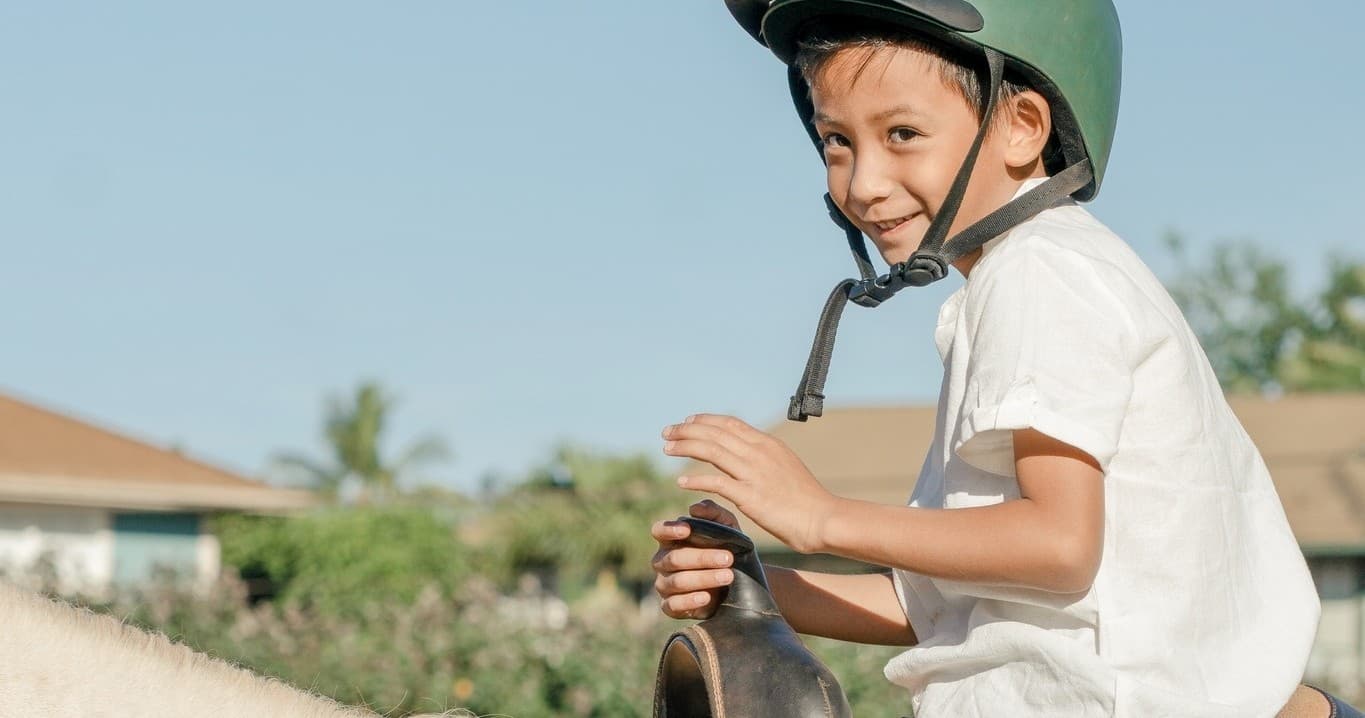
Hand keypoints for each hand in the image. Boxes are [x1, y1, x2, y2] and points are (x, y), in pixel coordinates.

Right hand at [651, 500, 740, 618]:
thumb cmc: (728, 550)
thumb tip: (695, 508)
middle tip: (728, 558)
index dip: (669, 530)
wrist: (738, 585)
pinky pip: (673, 605)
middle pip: (674, 558)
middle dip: (703, 558)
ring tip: (727, 576)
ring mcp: (664, 584)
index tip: (687, 530)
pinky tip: (706, 597)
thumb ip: (715, 514)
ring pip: (677, 581)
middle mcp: (662, 561)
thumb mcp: (728, 529)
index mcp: (671, 539)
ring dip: (704, 578)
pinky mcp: (670, 606)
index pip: (659, 530)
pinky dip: (690, 600)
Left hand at [662, 414, 835, 553]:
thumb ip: (765, 459)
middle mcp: (759, 452)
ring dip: (685, 446)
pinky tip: (680, 481)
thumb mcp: (785, 467)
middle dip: (687, 429)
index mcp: (767, 444)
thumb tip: (748, 457)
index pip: (729, 423)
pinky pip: (716, 482)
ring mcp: (754, 473)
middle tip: (667, 432)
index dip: (705, 420)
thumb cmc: (807, 500)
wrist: (824, 519)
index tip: (687, 422)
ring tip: (667, 448)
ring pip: (711, 450)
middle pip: (715, 432)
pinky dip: (695, 479)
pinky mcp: (750, 496)